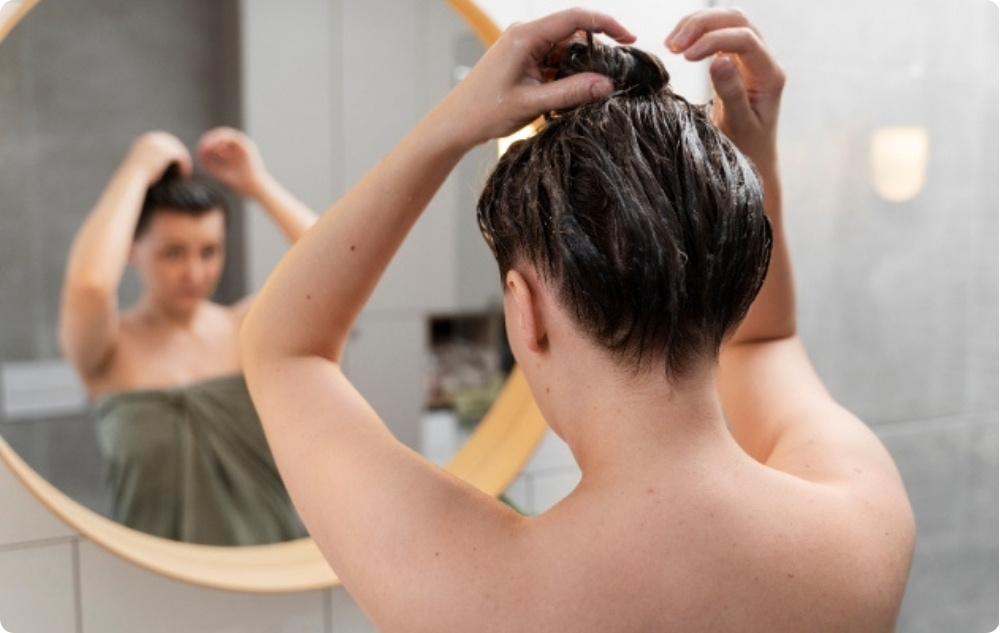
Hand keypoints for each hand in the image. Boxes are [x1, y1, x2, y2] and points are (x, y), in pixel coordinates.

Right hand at [124, 131, 191, 184]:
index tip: (177, 162)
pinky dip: (185, 165)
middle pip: (173, 144)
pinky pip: (182, 157)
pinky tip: (185, 173)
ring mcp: (160, 144)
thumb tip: (162, 158)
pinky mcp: (167, 152)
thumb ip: (151, 156)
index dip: (172, 152)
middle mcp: (153, 138)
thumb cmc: (136, 176)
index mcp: (146, 139)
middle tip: (183, 167)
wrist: (131, 179)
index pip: (164, 141)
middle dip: (179, 155)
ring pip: (179, 150)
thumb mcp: (142, 162)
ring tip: (184, 172)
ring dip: (184, 161)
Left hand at [197, 126, 267, 197]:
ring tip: (208, 147)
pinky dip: (224, 140)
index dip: (207, 145)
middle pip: (221, 137)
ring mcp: (243, 147)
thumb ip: (211, 165)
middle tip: (202, 147)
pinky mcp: (247, 146)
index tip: (200, 151)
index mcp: (232, 155)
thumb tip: (200, 156)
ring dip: (216, 138)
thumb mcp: (221, 174)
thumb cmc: (241, 185)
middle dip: (209, 140)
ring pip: (226, 134)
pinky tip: (217, 148)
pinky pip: (233, 137)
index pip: (217, 144)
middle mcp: (238, 149)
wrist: (255, 188)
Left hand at [441, 8, 635, 147]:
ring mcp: (523, 48)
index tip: (630, 39)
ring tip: (583, 96)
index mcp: (525, 36)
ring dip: (578, 70)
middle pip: (573, 34)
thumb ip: (572, 92)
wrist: (454, 124)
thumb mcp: (533, 104)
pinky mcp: (522, 61)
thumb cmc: (484, 112)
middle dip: (595, 55)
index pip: (576, 18)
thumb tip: (608, 84)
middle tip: (609, 80)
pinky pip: (553, 62)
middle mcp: (525, 35)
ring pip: (564, 51)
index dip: (607, 25)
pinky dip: (564, 77)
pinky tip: (565, 98)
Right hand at [666, 8, 784, 173]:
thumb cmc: (747, 150)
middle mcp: (763, 61)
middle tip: (672, 44)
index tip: (684, 57)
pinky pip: (718, 34)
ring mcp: (750, 60)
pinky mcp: (736, 62)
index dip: (713, 41)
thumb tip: (720, 60)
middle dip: (702, 24)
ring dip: (697, 25)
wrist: (753, 162)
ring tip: (671, 44)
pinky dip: (696, 34)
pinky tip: (678, 46)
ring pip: (727, 22)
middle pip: (737, 20)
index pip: (745, 39)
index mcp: (770, 76)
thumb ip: (731, 93)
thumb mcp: (738, 126)